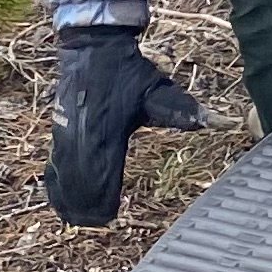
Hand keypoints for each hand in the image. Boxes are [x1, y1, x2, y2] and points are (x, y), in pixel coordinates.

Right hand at [45, 24, 207, 226]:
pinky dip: (56, 185)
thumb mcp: (158, 90)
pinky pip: (53, 164)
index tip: (110, 216)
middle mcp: (81, 135)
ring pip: (64, 176)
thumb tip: (218, 121)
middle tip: (97, 223)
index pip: (102, 174)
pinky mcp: (57, 131)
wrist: (92, 49)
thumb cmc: (127, 72)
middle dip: (86, 205)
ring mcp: (65, 133)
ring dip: (71, 199)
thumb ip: (183, 111)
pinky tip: (60, 201)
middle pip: (80, 182)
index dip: (104, 198)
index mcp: (107, 131)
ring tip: (80, 219)